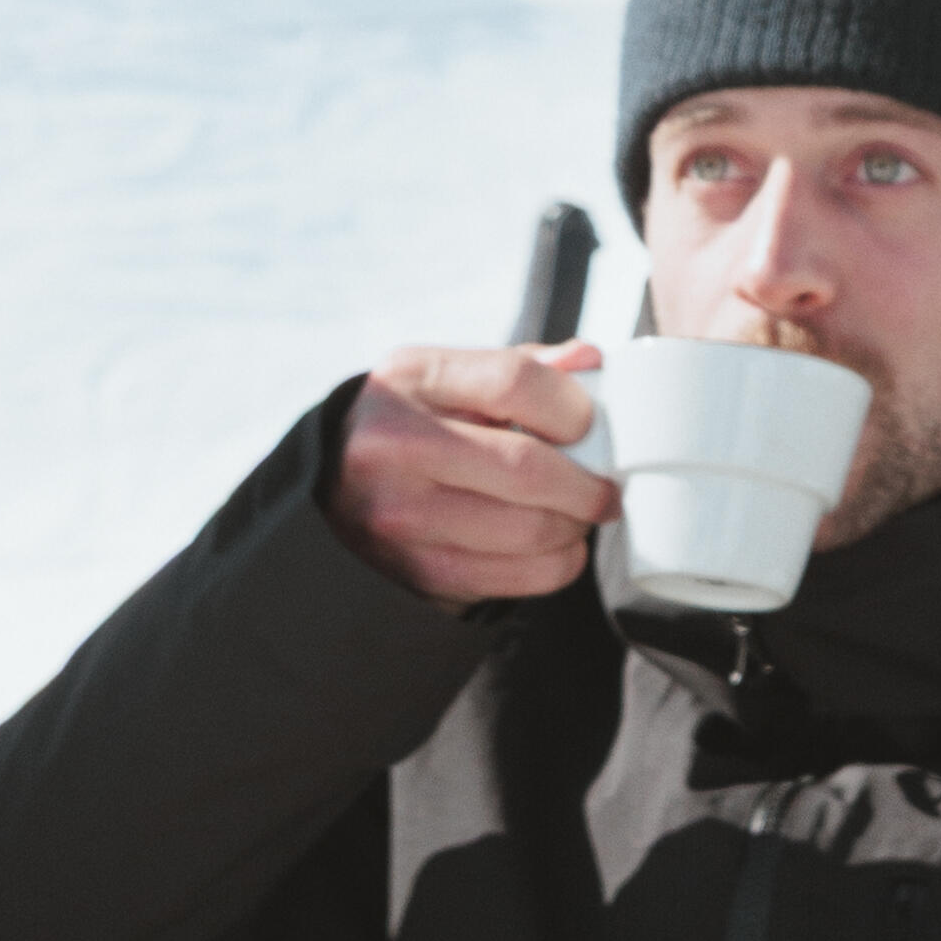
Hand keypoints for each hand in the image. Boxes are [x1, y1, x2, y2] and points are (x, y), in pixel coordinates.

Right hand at [333, 338, 608, 609]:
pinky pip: (517, 579)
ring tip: (577, 514)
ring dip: (575, 527)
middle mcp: (395, 446)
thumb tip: (591, 362)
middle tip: (605, 486)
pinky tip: (554, 547)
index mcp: (411, 379)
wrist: (334, 484)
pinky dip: (556, 565)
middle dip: (588, 483)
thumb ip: (522, 365)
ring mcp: (400, 516)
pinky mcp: (417, 572)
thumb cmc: (414, 422)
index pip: (514, 382)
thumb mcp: (450, 376)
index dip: (572, 408)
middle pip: (527, 468)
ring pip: (530, 531)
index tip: (590, 427)